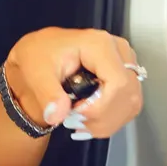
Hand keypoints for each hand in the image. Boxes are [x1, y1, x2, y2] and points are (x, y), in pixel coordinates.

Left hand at [3, 28, 143, 139]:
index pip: (118, 82)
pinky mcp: (126, 77)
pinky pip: (129, 105)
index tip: (77, 113)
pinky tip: (89, 119)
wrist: (39, 57)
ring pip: (131, 103)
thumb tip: (57, 114)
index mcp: (99, 44)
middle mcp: (118, 50)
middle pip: (127, 94)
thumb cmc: (38, 57)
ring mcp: (125, 63)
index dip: (101, 106)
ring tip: (79, 120)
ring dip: (106, 122)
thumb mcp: (34, 72)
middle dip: (101, 117)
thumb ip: (46, 94)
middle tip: (74, 119)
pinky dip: (110, 120)